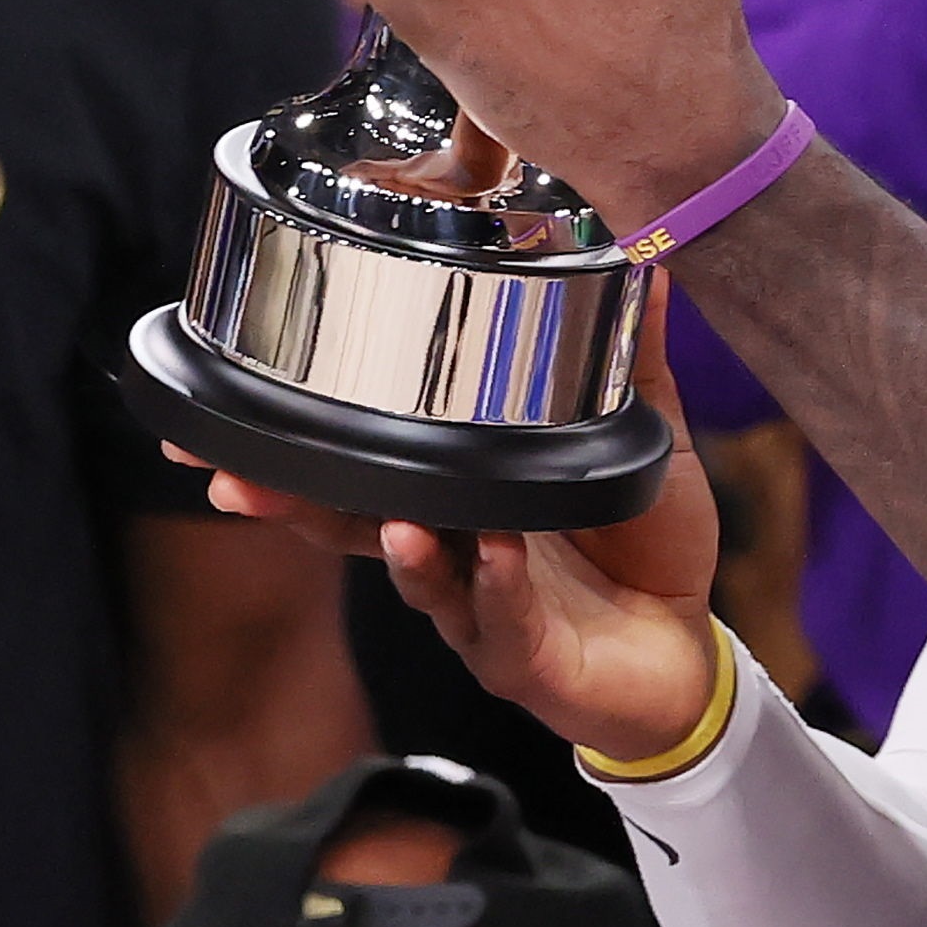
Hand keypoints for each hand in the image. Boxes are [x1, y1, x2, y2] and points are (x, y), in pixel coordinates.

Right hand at [204, 280, 728, 759]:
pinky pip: (500, 619)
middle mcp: (453, 553)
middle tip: (238, 474)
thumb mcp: (644, 440)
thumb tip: (645, 268)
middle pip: (353, 526)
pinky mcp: (522, 657)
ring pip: (417, 578)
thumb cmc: (646, 546)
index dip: (307, 444)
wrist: (688, 648)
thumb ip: (631, 363)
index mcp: (462, 497)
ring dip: (399, 547)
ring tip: (389, 515)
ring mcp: (479, 610)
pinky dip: (495, 584)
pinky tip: (493, 550)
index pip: (369, 466)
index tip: (241, 409)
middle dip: (294, 502)